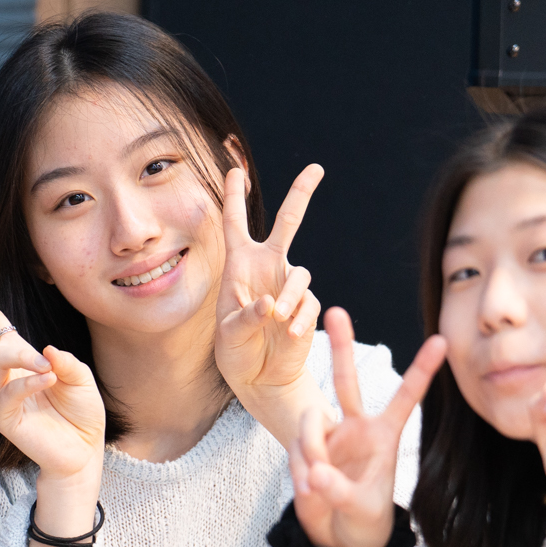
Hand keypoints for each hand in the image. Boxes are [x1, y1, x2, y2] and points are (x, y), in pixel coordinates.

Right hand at [0, 293, 106, 486]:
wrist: (83, 451)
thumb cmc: (81, 413)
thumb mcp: (81, 378)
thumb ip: (66, 361)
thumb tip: (45, 350)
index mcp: (20, 360)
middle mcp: (4, 376)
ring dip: (20, 357)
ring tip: (48, 368)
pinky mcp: (3, 419)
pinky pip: (9, 392)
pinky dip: (28, 382)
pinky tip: (48, 379)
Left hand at [214, 162, 324, 414]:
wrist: (261, 378)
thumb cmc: (236, 352)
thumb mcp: (229, 336)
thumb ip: (245, 318)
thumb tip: (270, 303)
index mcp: (240, 267)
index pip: (235, 226)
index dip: (233, 199)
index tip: (234, 172)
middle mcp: (268, 269)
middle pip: (288, 224)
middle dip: (301, 194)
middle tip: (316, 168)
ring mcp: (290, 286)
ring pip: (301, 274)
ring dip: (290, 297)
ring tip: (278, 321)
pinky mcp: (307, 307)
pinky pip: (309, 305)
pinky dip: (299, 320)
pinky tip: (288, 336)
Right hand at [288, 311, 447, 546]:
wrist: (339, 537)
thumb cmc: (365, 519)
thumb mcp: (360, 508)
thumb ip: (338, 490)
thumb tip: (314, 474)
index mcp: (384, 435)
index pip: (405, 397)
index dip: (422, 370)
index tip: (442, 342)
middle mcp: (355, 428)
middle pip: (346, 380)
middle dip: (341, 346)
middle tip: (335, 312)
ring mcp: (328, 436)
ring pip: (310, 423)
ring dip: (310, 452)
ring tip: (317, 483)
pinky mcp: (305, 450)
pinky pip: (296, 448)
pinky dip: (300, 469)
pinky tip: (309, 487)